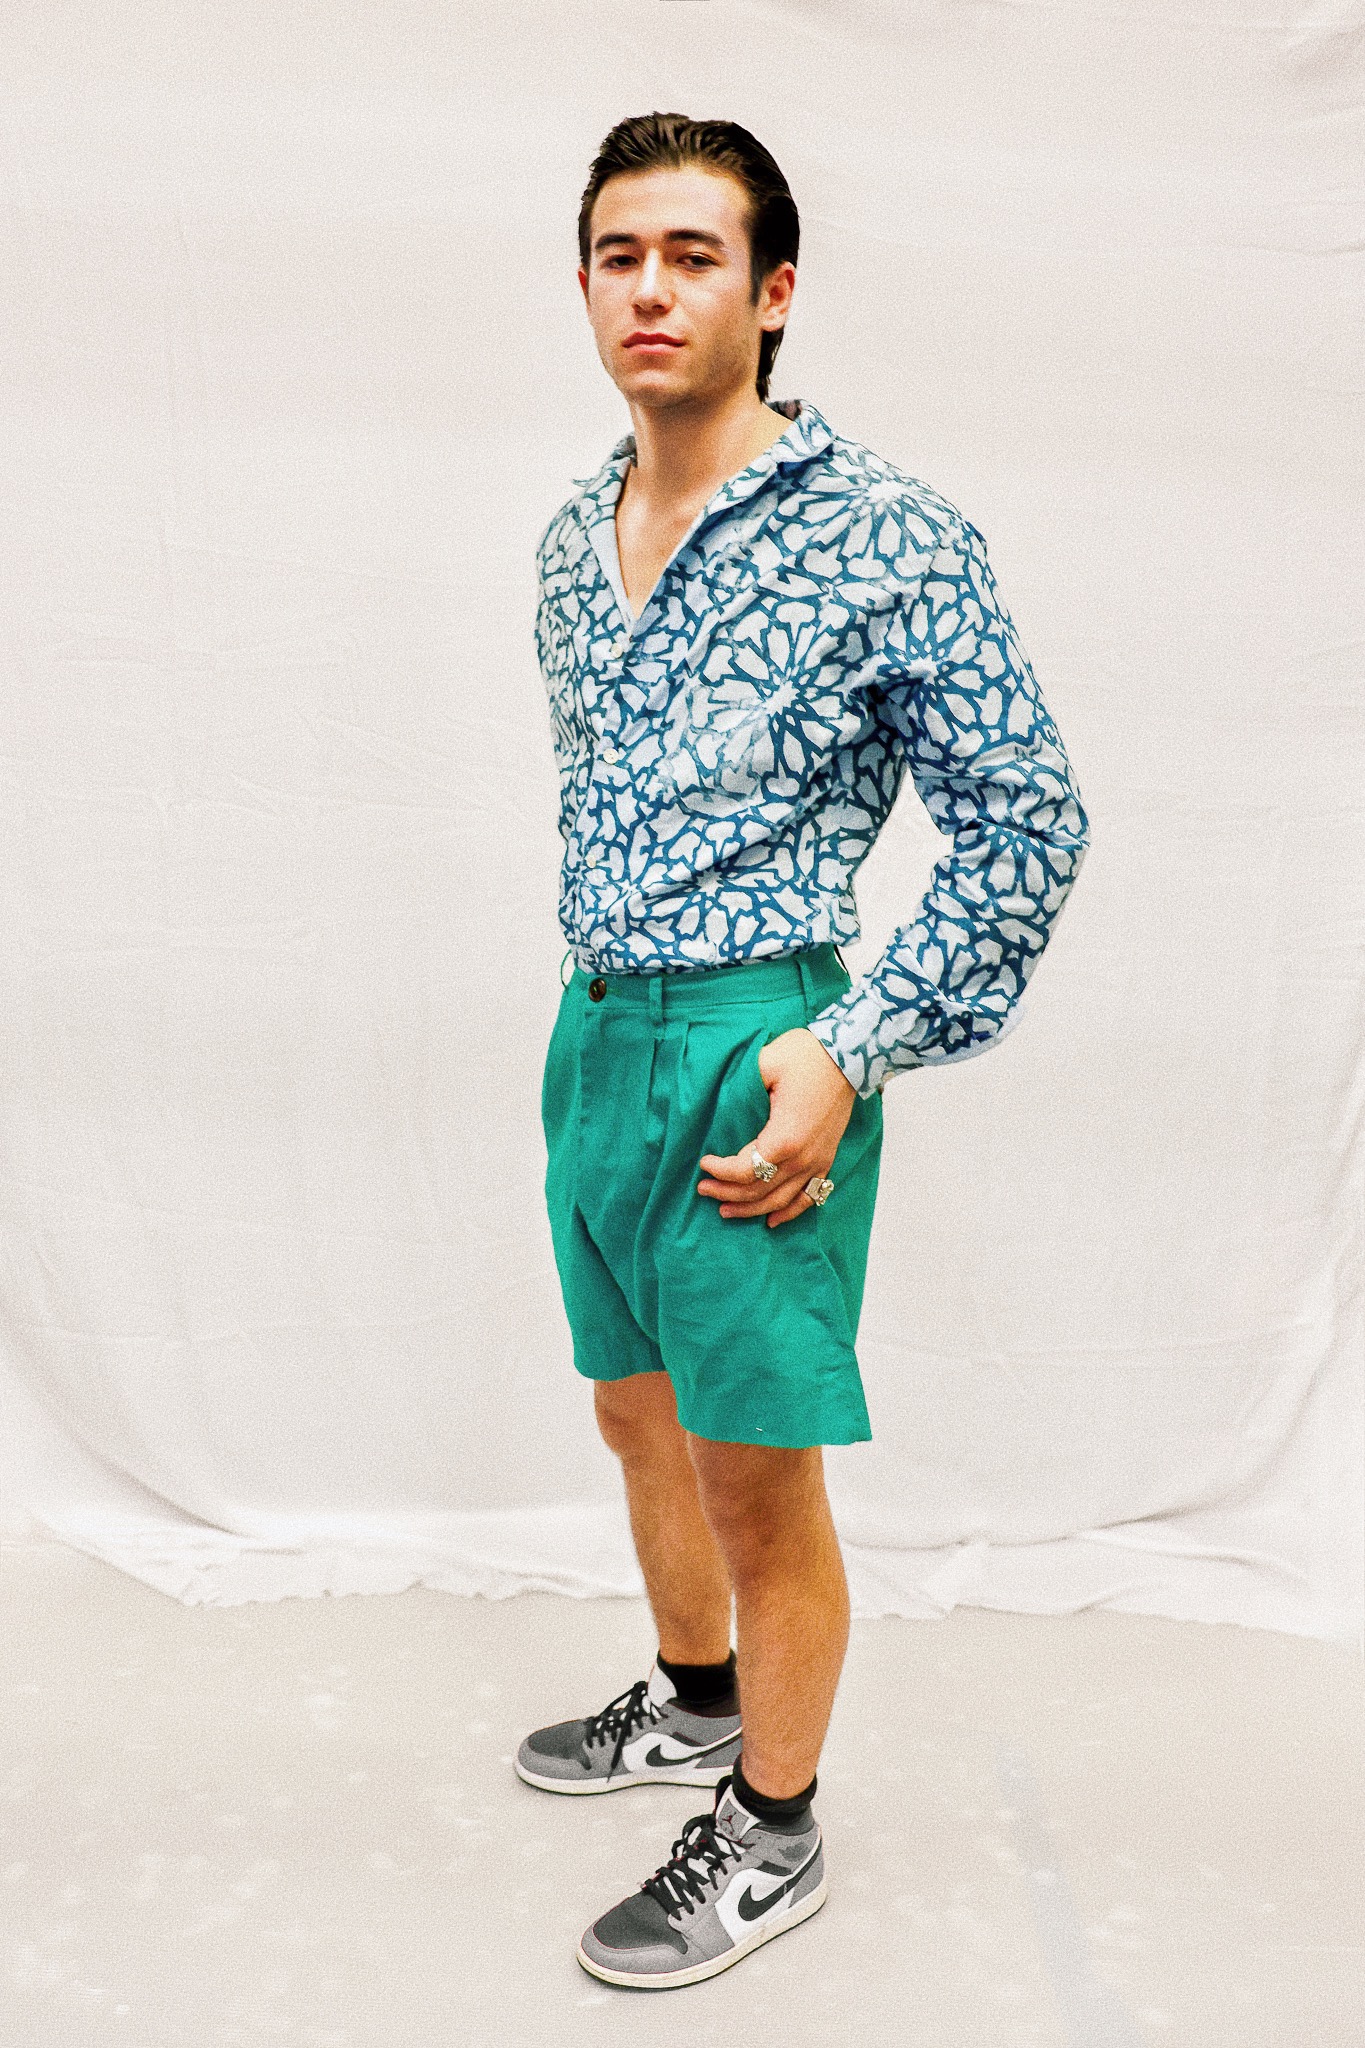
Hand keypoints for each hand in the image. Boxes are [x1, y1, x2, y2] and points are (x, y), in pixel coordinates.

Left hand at [697, 1028, 856, 1227]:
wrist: (846, 1056)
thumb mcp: (766, 1063)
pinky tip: (772, 1221)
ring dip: (751, 1208)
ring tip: (726, 1209)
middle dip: (727, 1193)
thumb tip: (713, 1099)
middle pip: (759, 1190)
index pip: (744, 1170)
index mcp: (784, 1138)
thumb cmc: (804, 1057)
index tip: (703, 1163)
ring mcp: (817, 1162)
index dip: (720, 1171)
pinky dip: (789, 1212)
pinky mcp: (826, 1160)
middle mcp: (802, 1158)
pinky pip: (808, 1197)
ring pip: (780, 1200)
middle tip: (704, 1190)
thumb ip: (739, 1086)